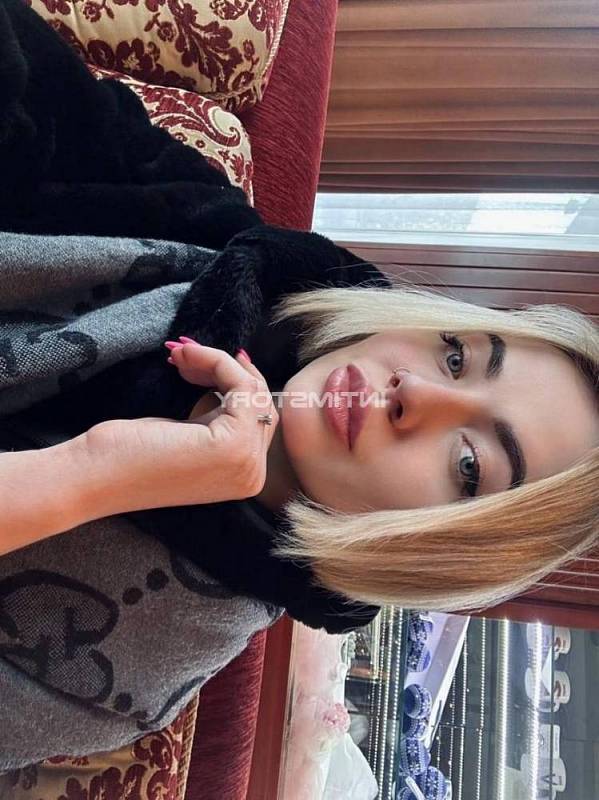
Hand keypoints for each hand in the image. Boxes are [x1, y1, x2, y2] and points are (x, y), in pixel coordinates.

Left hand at [81, 339, 278, 512]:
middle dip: (224, 369)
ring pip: (253, 389)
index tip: (195, 361)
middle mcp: (253, 476)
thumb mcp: (188, 432)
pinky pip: (241, 385)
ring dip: (217, 362)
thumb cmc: (128, 455)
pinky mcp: (234, 444)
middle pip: (260, 401)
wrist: (94, 475)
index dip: (229, 382)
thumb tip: (238, 370)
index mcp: (245, 477)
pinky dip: (215, 361)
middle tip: (185, 354)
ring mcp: (246, 463)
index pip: (258, 416)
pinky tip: (184, 358)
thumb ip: (218, 415)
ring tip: (180, 355)